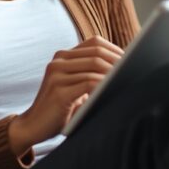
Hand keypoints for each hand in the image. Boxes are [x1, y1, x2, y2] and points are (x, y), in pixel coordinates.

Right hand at [8, 35, 122, 153]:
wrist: (32, 126)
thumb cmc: (60, 109)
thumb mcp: (76, 87)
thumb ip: (91, 75)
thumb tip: (125, 69)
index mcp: (62, 56)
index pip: (94, 42)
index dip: (115, 49)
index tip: (132, 59)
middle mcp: (58, 61)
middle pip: (96, 53)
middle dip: (118, 61)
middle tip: (136, 69)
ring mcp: (56, 74)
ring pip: (94, 67)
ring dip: (114, 74)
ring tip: (129, 80)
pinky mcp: (58, 91)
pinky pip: (88, 83)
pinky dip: (104, 86)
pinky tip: (114, 91)